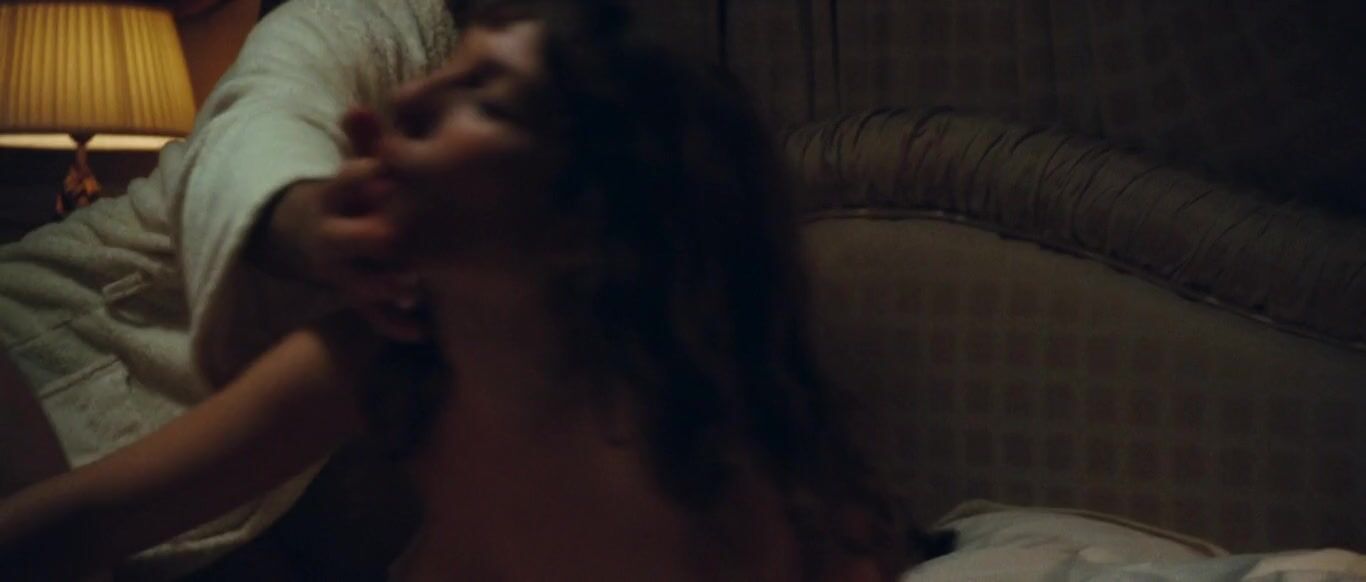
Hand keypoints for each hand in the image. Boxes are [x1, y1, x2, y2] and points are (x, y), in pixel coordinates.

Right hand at [250, 110, 425, 341]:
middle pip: (346, 239)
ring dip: (386, 286)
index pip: (343, 182)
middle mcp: (331, 237)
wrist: (318, 236)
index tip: (389, 174)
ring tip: (417, 289)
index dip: (365, 177)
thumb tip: (357, 108)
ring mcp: (340, 271)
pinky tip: (422, 331)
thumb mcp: (358, 166)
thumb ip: (366, 142)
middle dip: (375, 238)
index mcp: (333, 198)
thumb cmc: (357, 194)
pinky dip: (395, 325)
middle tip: (403, 238)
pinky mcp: (354, 297)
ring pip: (357, 284)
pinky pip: (371, 317)